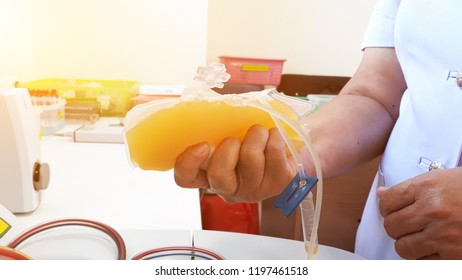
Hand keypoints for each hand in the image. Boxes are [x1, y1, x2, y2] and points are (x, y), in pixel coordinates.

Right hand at [173, 125, 296, 202]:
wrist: (286, 149)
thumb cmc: (250, 141)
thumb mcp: (229, 135)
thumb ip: (216, 131)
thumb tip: (215, 108)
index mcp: (209, 175)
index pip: (185, 178)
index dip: (188, 162)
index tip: (203, 144)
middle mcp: (229, 189)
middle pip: (218, 174)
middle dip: (230, 146)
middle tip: (238, 137)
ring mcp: (254, 190)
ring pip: (250, 159)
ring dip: (257, 135)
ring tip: (261, 132)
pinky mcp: (278, 185)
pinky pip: (274, 154)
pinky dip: (275, 137)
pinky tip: (275, 137)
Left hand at [377, 167, 461, 258]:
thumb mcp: (443, 178)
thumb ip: (411, 188)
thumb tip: (383, 194)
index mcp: (427, 187)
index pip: (387, 202)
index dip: (387, 207)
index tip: (391, 210)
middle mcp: (431, 210)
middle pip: (391, 226)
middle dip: (395, 226)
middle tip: (406, 224)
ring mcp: (442, 235)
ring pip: (402, 247)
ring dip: (407, 244)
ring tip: (418, 237)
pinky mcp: (453, 255)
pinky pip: (422, 262)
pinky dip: (423, 257)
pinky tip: (432, 247)